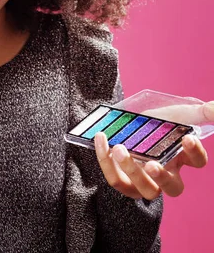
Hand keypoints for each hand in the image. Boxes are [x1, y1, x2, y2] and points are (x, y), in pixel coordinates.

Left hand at [94, 101, 212, 198]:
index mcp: (181, 157)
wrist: (125, 122)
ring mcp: (144, 181)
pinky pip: (116, 180)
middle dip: (163, 178)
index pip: (197, 162)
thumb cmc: (156, 122)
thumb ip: (197, 111)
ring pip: (144, 189)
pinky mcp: (123, 181)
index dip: (195, 152)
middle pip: (172, 188)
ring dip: (132, 171)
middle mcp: (166, 175)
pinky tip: (102, 140)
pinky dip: (106, 161)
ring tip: (120, 148)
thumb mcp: (175, 113)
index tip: (187, 138)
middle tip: (152, 164)